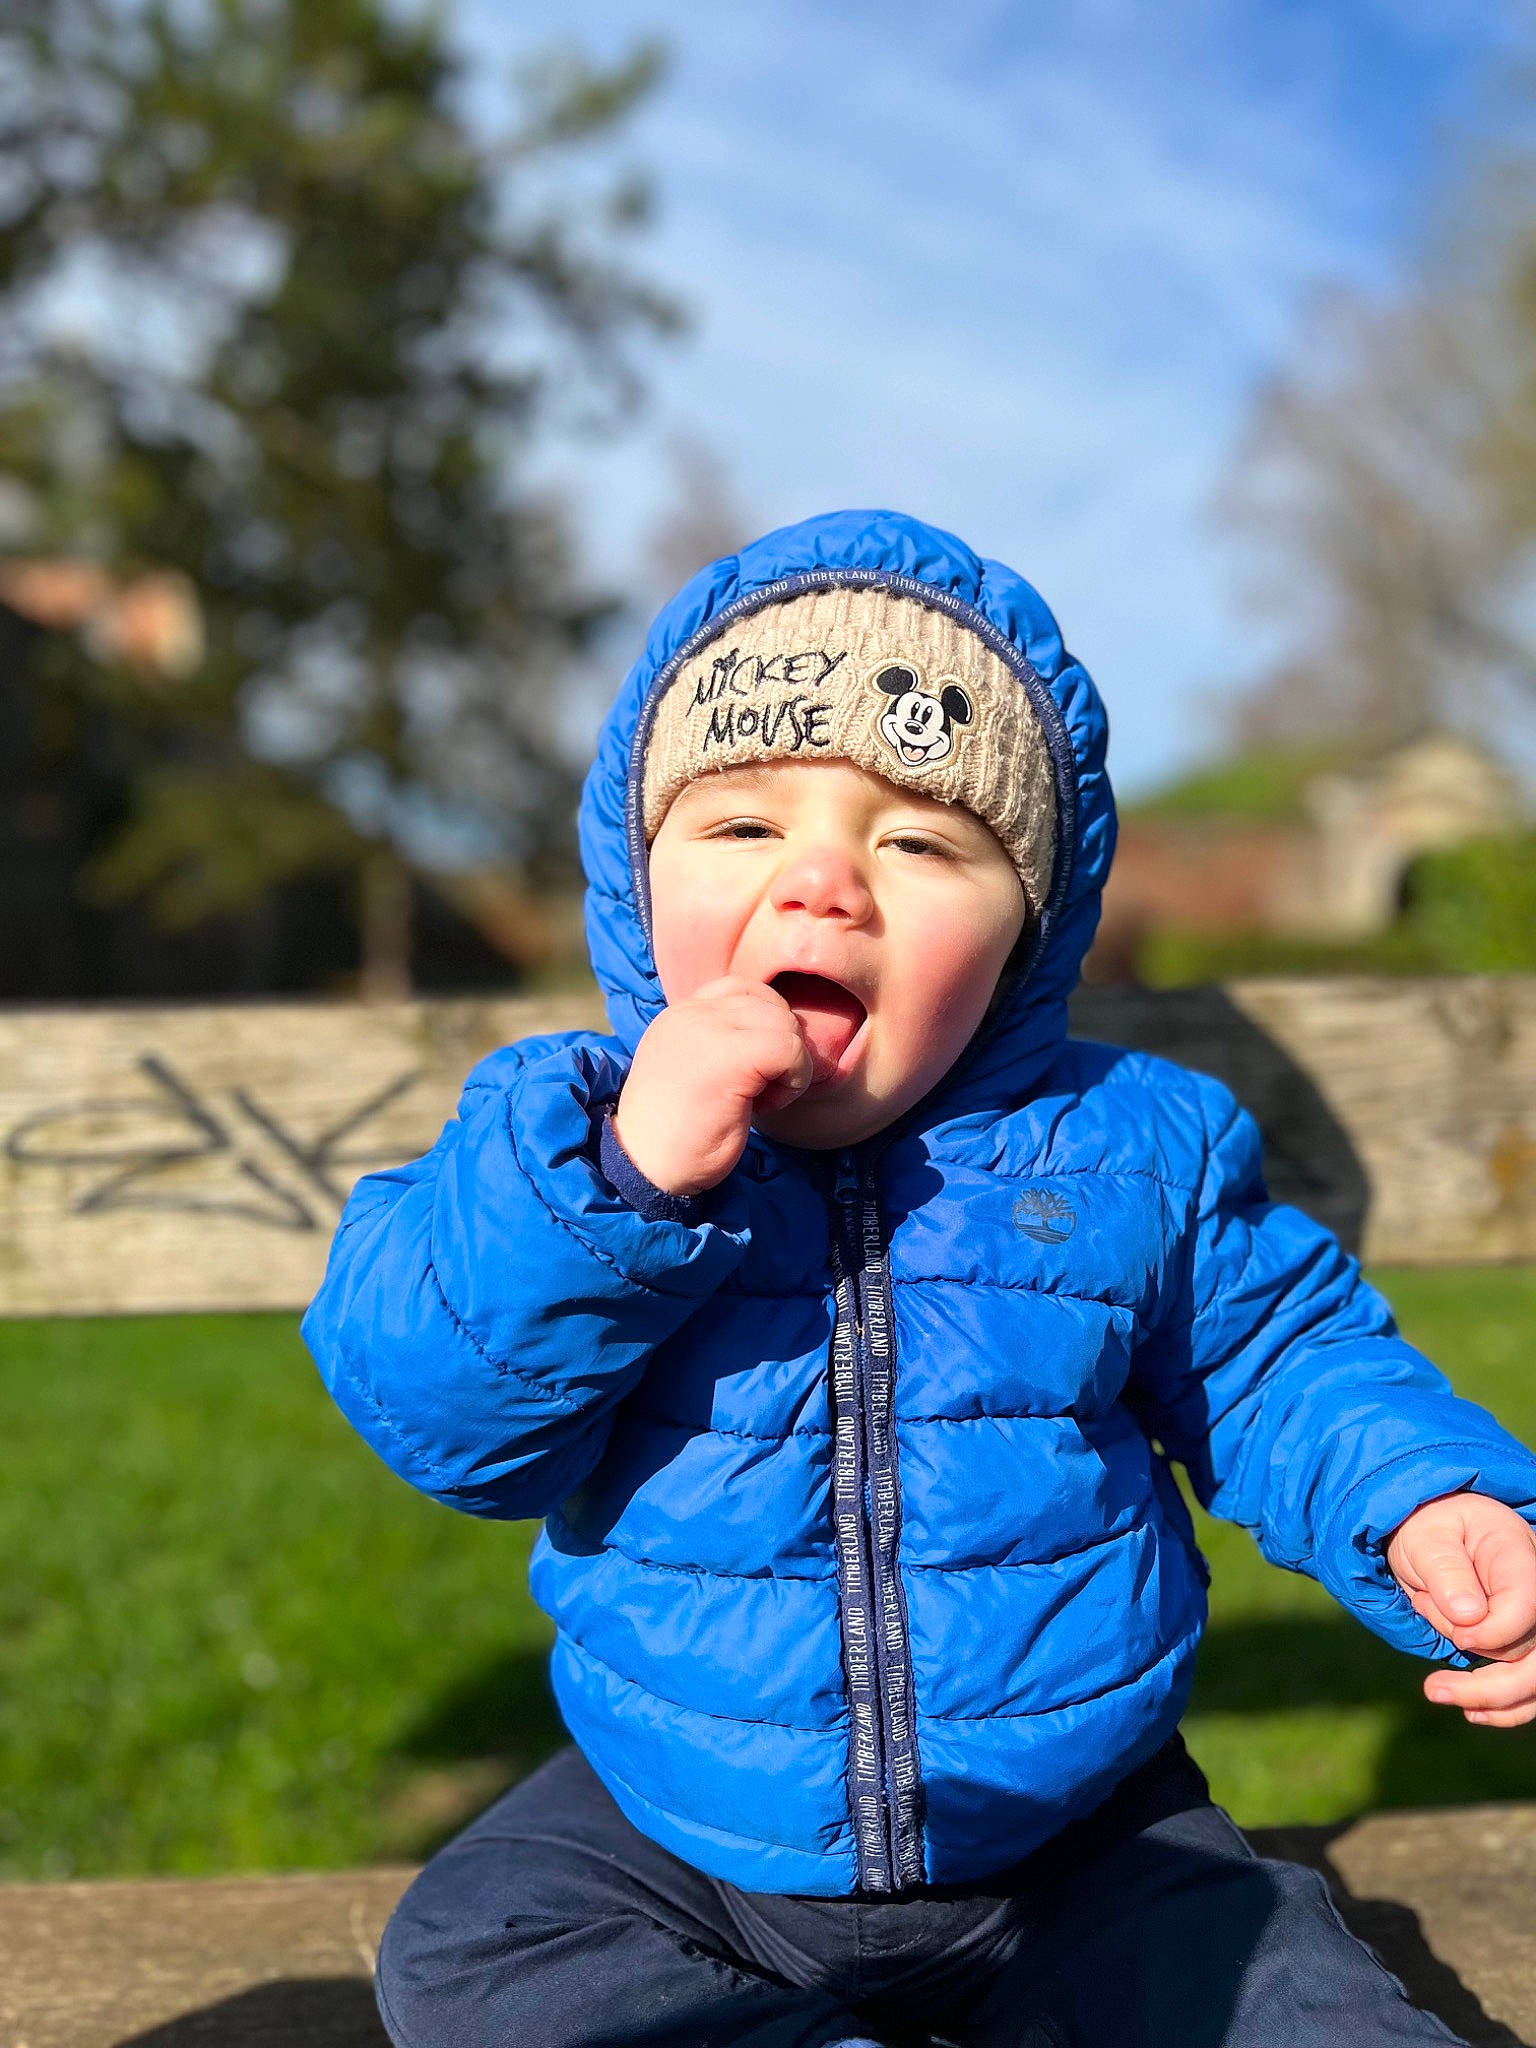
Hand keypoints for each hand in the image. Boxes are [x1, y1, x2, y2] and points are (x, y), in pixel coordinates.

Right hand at [611, 976, 813, 1196]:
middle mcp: (692, 1012)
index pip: (743, 990)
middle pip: (770, 1004)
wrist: (645, 1167)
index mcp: (682, 1014)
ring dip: (789, 1065)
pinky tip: (767, 1105)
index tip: (754, 1069)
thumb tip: (780, 1033)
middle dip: (780, 1047)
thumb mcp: (693, 1070)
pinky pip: (790, 1049)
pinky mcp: (731, 1055)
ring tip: (762, 1098)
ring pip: (785, 1024)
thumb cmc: (674, 1132)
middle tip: (761, 1090)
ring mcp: (709, 1029)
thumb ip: (720, 1042)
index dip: (764, 1024)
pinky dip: (794, 1079)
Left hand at [1386, 1493, 1535, 1726]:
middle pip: (1535, 1651)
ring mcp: (1534, 1620)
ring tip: (1439, 1694)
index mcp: (1517, 1553)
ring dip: (1492, 1698)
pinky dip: (1505, 1706)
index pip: (1526, 1604)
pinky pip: (1529, 1686)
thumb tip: (1469, 1617)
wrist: (1433, 1537)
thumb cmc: (1429, 1531)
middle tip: (1433, 1688)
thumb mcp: (1425, 1538)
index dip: (1495, 1632)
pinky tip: (1472, 1710)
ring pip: (1534, 1676)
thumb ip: (1445, 1570)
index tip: (1458, 1636)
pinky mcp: (1524, 1644)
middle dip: (1489, 1679)